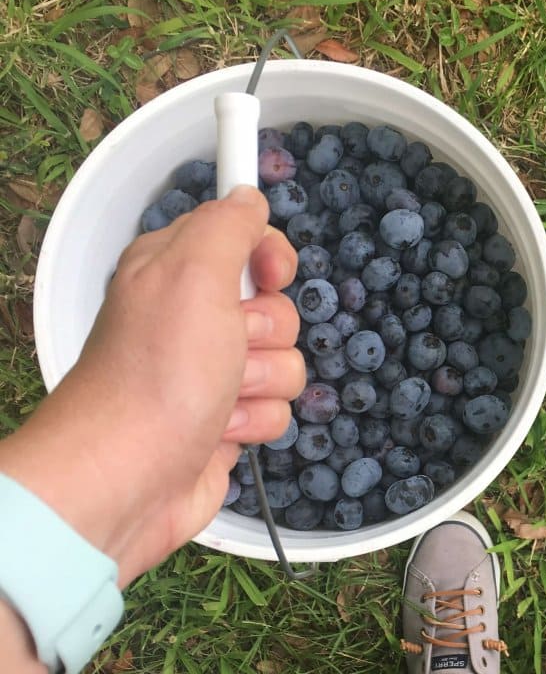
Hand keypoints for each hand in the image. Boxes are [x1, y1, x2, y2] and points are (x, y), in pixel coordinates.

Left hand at [0, 186, 303, 584]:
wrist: (131, 475)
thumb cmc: (153, 378)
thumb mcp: (192, 274)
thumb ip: (227, 226)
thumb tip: (248, 198)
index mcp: (177, 271)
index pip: (246, 239)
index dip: (268, 257)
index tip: (268, 274)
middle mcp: (195, 320)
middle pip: (278, 308)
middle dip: (267, 334)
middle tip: (227, 348)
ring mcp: (213, 373)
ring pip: (286, 363)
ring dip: (262, 383)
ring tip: (217, 397)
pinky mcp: (228, 419)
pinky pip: (278, 409)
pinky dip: (256, 421)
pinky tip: (220, 428)